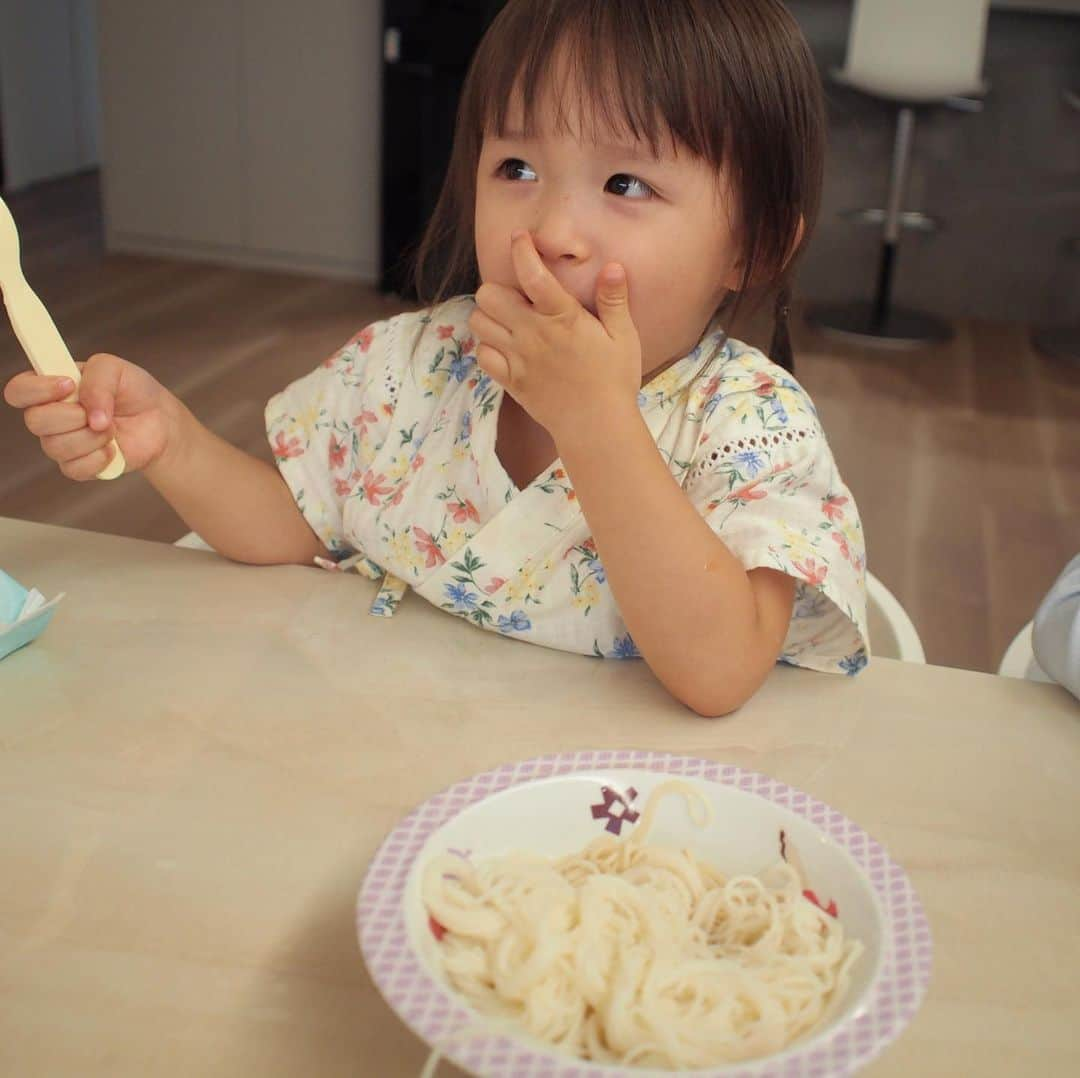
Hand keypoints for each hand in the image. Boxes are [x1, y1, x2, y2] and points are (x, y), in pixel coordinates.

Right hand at [3, 353, 174, 479]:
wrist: (159, 420)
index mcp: (50, 387)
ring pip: (55, 447)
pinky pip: (74, 469)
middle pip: (35, 421)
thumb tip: (91, 415)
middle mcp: (50, 417)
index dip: (37, 390)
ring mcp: (62, 443)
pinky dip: (100, 458)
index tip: (69, 385)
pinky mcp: (78, 467)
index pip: (19, 390)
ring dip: (92, 436)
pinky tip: (113, 448)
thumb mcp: (116, 369)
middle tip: (97, 412)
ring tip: (111, 428)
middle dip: (72, 415)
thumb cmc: (132, 391)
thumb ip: (98, 381)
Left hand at [467, 230, 642, 441]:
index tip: (520, 238)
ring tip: (508, 320)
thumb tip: (612, 266)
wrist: (596, 427)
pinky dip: (488, 347)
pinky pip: (482, 355)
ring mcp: (517, 358)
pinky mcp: (510, 380)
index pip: (532, 274)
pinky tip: (506, 347)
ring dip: (488, 316)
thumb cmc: (614, 380)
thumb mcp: (624, 337)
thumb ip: (614, 300)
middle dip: (498, 289)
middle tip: (517, 298)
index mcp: (562, 318)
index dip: (521, 250)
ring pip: (478, 322)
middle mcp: (532, 334)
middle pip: (488, 295)